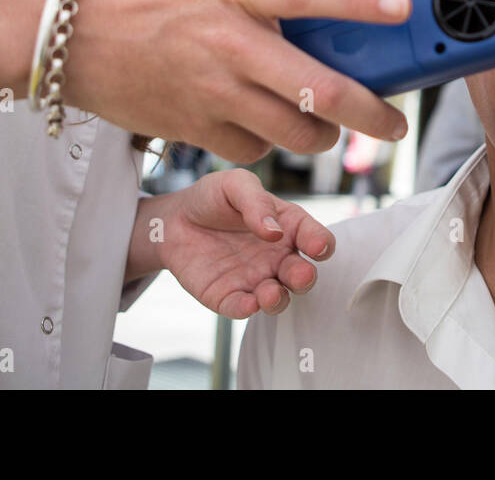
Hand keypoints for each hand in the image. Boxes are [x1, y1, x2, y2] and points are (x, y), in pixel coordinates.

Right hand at [64, 0, 413, 164]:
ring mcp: (212, 92)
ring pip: (295, 134)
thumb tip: (321, 12)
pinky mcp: (195, 128)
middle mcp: (229, 44)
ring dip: (323, 138)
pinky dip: (269, 144)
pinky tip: (262, 125)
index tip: (401, 8)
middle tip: (394, 124)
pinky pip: (255, 149)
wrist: (72, 39)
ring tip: (328, 128)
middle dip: (371, 114)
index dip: (358, 1)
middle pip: (320, 90)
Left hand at [135, 168, 334, 318]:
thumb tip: (274, 231)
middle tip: (300, 275)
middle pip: (301, 274)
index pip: (315, 238)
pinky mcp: (228, 296)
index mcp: (287, 227)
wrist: (173, 219)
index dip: (321, 243)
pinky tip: (247, 304)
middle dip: (304, 278)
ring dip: (279, 299)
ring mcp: (254, 279)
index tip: (317, 246)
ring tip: (270, 294)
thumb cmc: (212, 198)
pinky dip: (246, 309)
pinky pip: (241, 307)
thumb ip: (256, 202)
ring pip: (277, 298)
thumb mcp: (235, 184)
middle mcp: (277, 257)